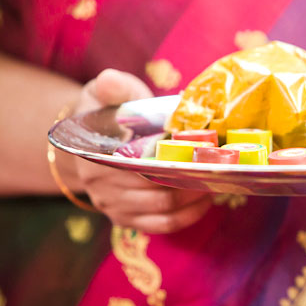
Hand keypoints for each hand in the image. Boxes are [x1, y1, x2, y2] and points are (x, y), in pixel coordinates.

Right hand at [70, 69, 210, 233]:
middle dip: (191, 179)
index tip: (200, 151)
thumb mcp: (102, 93)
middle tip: (219, 166)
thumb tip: (110, 80)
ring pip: (162, 209)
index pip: (139, 165)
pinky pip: (160, 225)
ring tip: (217, 181)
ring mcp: (114, 205)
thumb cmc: (103, 112)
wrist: (86, 141)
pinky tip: (204, 201)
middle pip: (157, 190)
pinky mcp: (125, 218)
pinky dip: (186, 216)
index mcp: (97, 155)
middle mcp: (102, 186)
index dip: (172, 161)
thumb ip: (112, 86)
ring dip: (194, 199)